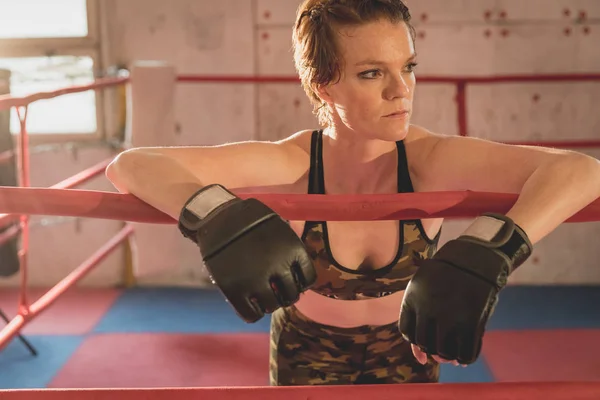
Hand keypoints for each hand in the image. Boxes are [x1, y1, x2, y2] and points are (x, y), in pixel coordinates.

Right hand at [178, 184, 315, 322]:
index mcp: (293, 248)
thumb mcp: (280, 227)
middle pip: (292, 295)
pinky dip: (253, 314)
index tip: (293, 282)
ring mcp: (256, 279)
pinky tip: (251, 307)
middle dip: (286, 295)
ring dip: (269, 304)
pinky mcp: (235, 289)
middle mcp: (279, 265)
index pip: (309, 279)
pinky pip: (250, 314)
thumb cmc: (250, 221)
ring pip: (272, 306)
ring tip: (263, 298)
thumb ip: (291, 248)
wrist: (219, 217)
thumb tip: (299, 273)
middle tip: (278, 293)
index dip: (301, 283)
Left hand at [399, 213, 531, 364]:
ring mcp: (449, 319)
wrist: (474, 258)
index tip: (426, 339)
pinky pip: (466, 353)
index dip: (415, 340)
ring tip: (454, 351)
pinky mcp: (471, 323)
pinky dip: (465, 359)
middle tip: (443, 347)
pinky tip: (466, 355)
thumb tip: (419, 358)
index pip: (407, 332)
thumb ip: (418, 318)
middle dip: (433, 349)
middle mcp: (427, 311)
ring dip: (449, 355)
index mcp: (412, 299)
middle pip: (425, 344)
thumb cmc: (446, 275)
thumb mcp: (422, 287)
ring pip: (443, 352)